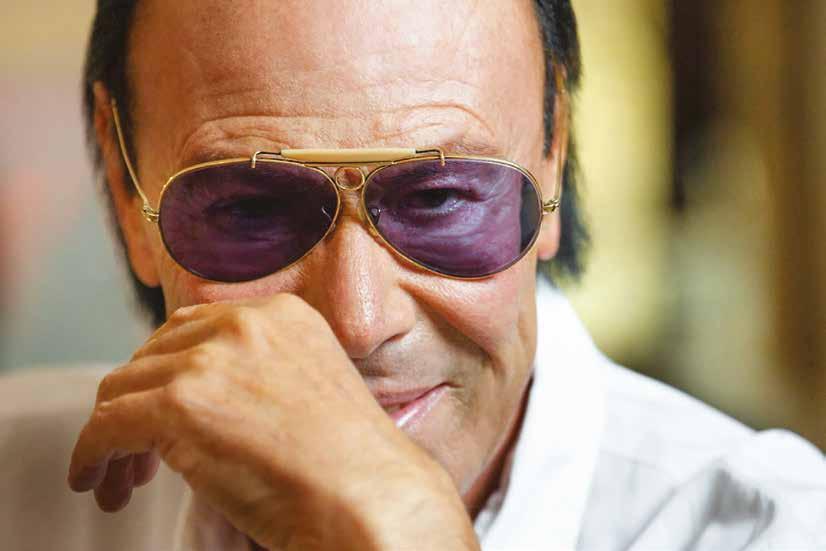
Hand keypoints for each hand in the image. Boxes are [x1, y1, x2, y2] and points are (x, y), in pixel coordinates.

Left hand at [67, 294, 478, 549]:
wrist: (368, 495)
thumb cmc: (349, 461)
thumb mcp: (306, 386)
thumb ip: (255, 370)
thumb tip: (198, 391)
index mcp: (279, 313)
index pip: (190, 329)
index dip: (165, 372)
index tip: (158, 410)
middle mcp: (242, 323)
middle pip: (151, 355)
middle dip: (137, 403)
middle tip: (136, 452)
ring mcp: (209, 360)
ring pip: (122, 389)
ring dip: (113, 435)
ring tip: (118, 477)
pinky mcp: (179, 404)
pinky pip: (105, 426)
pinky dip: (90, 456)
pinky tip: (94, 481)